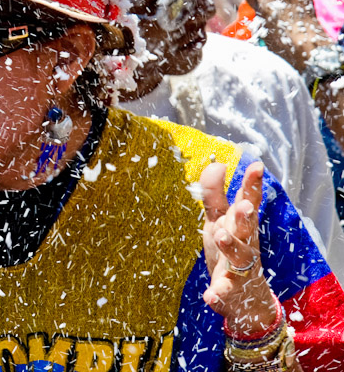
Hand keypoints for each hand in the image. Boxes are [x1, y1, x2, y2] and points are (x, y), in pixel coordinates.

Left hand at [201, 162, 277, 335]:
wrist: (246, 301)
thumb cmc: (231, 252)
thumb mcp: (219, 221)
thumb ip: (215, 195)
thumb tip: (217, 164)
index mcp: (242, 227)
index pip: (249, 202)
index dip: (252, 185)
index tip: (256, 165)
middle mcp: (245, 246)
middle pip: (247, 228)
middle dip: (245, 216)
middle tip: (244, 205)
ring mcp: (239, 270)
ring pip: (238, 257)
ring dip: (231, 245)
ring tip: (221, 235)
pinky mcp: (229, 292)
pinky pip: (224, 293)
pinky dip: (217, 294)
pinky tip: (209, 295)